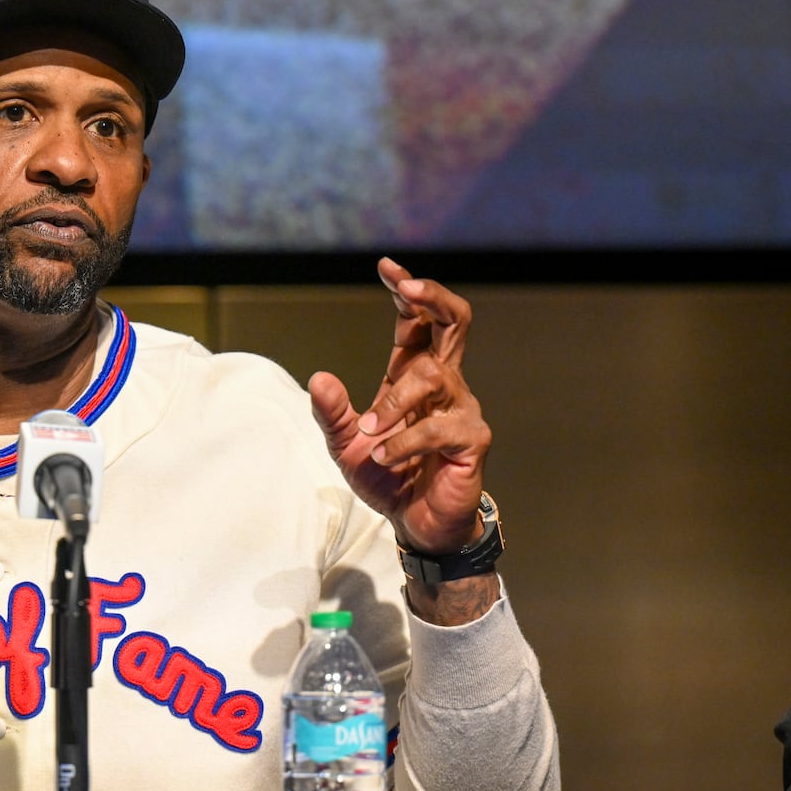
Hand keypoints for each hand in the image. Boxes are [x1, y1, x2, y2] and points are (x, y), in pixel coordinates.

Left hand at [308, 256, 489, 556]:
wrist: (415, 524)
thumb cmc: (387, 477)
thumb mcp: (346, 444)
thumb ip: (332, 412)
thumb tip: (319, 378)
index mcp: (412, 375)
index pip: (416, 321)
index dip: (406, 291)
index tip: (387, 267)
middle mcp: (443, 383)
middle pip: (455, 321)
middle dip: (431, 297)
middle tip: (406, 287)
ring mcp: (461, 408)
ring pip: (433, 377)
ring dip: (394, 402)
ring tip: (370, 431)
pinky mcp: (472, 439)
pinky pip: (439, 427)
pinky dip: (405, 440)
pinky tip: (386, 455)